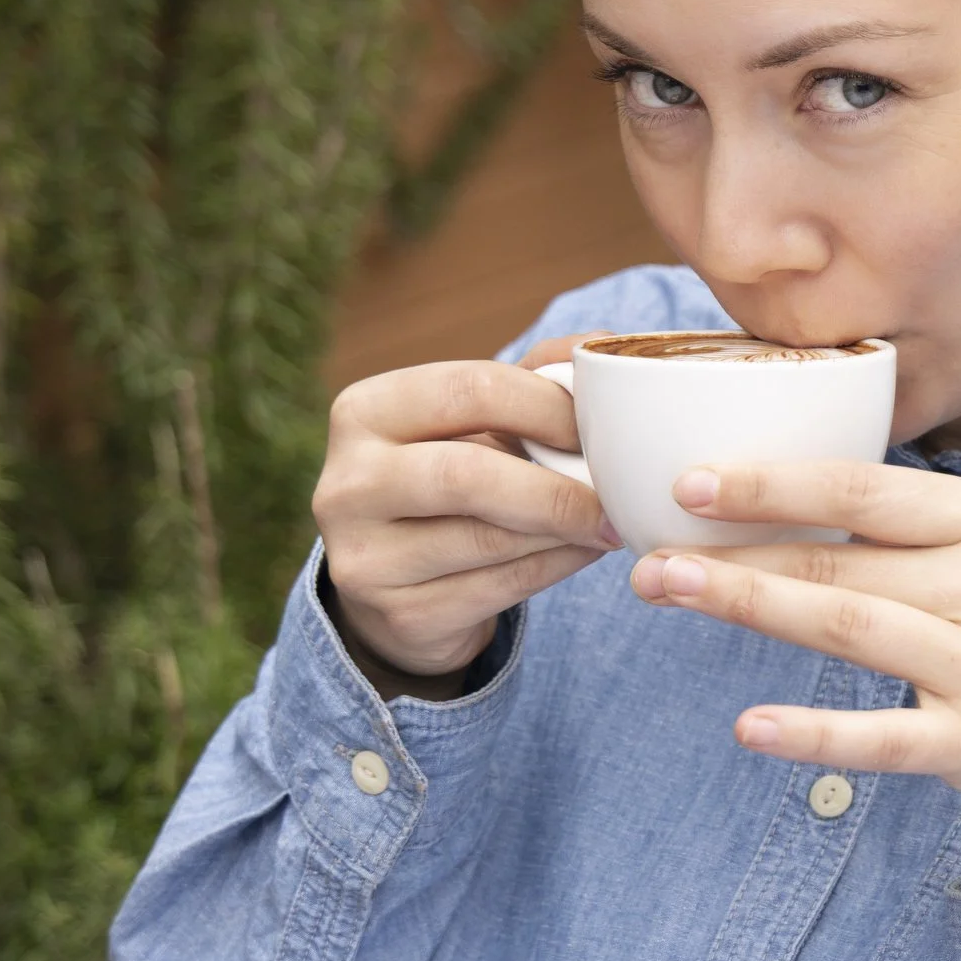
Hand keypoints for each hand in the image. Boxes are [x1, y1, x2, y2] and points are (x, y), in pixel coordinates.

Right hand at [312, 344, 616, 689]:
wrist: (392, 584)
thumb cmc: (447, 481)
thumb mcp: (469, 423)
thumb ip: (529, 380)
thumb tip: (602, 345)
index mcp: (364, 411)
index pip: (470, 390)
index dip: (548, 407)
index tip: (596, 427)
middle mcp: (348, 483)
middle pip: (469, 475)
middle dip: (556, 486)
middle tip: (612, 495)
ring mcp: (364, 557)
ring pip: (489, 540)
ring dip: (564, 531)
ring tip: (605, 522)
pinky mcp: (398, 615)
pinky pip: (498, 590)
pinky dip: (554, 568)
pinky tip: (579, 552)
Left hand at [628, 462, 960, 873]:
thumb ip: (910, 531)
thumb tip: (782, 493)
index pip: (866, 489)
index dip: (774, 482)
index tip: (691, 478)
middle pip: (840, 560)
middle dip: (735, 549)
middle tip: (647, 546)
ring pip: (848, 630)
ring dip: (749, 608)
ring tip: (669, 592)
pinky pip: (884, 738)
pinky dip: (815, 733)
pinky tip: (749, 727)